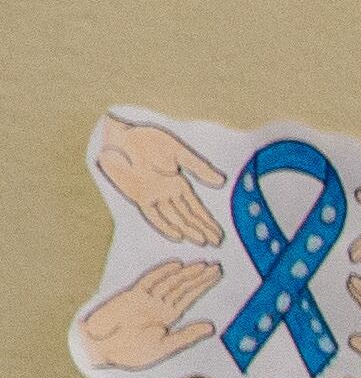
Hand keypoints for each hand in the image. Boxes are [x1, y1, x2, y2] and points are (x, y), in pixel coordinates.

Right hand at [77, 258, 222, 373]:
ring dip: (185, 274)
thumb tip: (211, 327)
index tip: (216, 275)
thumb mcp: (165, 346)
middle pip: (182, 287)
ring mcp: (145, 299)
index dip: (202, 286)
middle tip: (216, 267)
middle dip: (198, 277)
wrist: (101, 348)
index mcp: (167, 317)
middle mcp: (158, 305)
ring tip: (202, 266)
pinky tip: (176, 265)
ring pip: (169, 283)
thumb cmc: (131, 351)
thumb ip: (187, 335)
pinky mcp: (131, 296)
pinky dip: (162, 273)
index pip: (188, 297)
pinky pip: (149, 281)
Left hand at [93, 119, 228, 247]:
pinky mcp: (139, 196)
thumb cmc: (148, 139)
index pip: (197, 208)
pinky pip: (153, 215)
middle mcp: (168, 193)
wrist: (121, 135)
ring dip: (188, 230)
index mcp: (179, 183)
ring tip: (202, 240)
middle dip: (203, 229)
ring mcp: (154, 196)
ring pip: (175, 218)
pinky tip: (177, 236)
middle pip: (188, 216)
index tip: (219, 233)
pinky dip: (165, 226)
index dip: (208, 221)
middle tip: (217, 242)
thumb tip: (221, 181)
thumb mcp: (178, 151)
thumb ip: (198, 167)